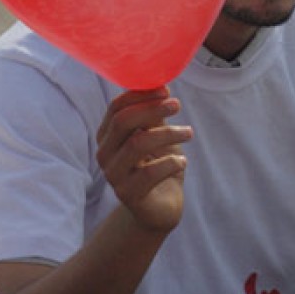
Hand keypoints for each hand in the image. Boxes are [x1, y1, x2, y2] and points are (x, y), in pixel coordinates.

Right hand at [96, 86, 192, 233]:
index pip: (116, 108)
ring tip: (189, 133)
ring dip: (168, 133)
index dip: (140, 95)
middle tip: (177, 105)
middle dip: (152, 109)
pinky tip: (183, 162)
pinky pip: (149, 173)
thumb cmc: (157, 164)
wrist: (159, 207)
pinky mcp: (128, 195)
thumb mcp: (156, 134)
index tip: (166, 90)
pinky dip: (171, 163)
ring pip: (138, 144)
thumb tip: (162, 86)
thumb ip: (154, 114)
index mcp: (108, 135)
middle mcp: (105, 154)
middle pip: (123, 122)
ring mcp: (114, 175)